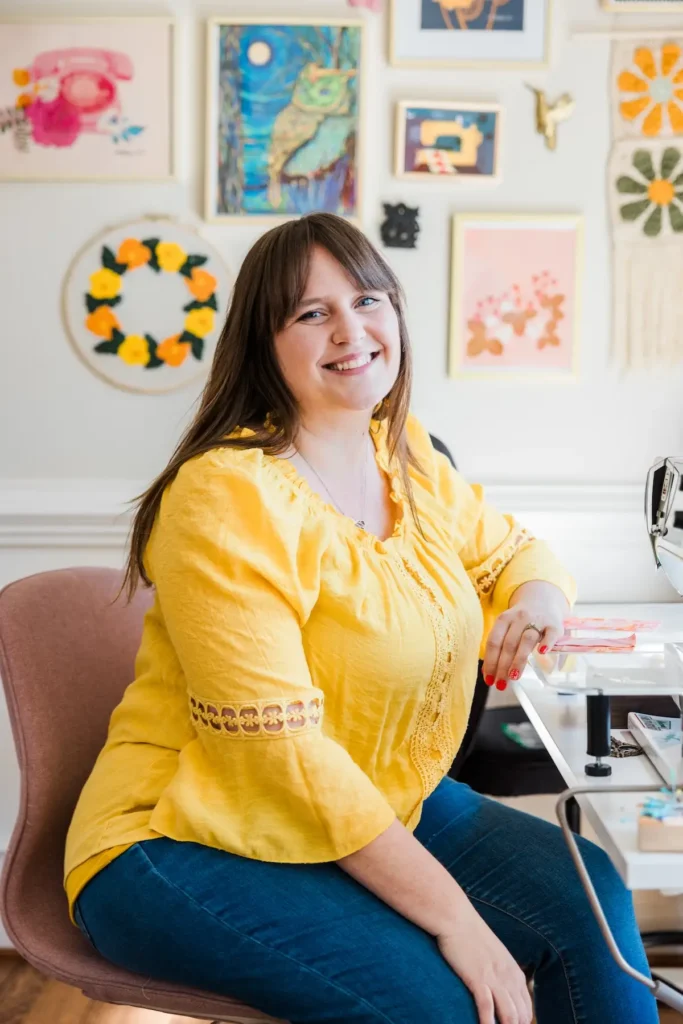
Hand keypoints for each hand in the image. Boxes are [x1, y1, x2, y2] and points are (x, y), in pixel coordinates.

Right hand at [437, 908, 532, 1023]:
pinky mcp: (477, 978)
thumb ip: (501, 972)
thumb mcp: (493, 954)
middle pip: (521, 1015)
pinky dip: (487, 1023)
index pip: (526, 1008)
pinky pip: (487, 1008)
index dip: (521, 1023)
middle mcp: (509, 976)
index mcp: (514, 972)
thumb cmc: (470, 935)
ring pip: (509, 1015)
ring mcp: (494, 977)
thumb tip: (501, 991)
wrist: (455, 917)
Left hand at [483, 580, 568, 690]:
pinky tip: (542, 653)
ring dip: (519, 659)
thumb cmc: (521, 621)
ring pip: (527, 640)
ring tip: (514, 676)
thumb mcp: (507, 627)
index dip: (490, 662)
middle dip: (503, 666)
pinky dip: (546, 642)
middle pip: (509, 644)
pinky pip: (550, 633)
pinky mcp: (554, 624)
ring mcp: (537, 620)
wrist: (543, 598)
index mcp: (504, 619)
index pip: (494, 642)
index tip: (489, 680)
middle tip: (501, 685)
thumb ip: (500, 647)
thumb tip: (489, 674)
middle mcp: (519, 618)